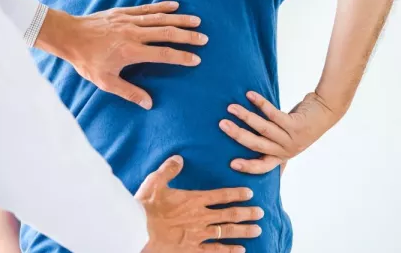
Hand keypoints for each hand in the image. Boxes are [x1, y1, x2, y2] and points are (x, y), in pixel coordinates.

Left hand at [35, 2, 207, 108]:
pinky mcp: (123, 12)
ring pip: (160, 18)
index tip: (196, 59)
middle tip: (204, 39)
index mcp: (131, 51)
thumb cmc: (86, 60)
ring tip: (197, 21)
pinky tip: (175, 6)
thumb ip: (128, 92)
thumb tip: (149, 104)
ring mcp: (129, 21)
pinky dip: (162, 7)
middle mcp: (134, 34)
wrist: (69, 35)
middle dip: (187, 36)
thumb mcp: (105, 81)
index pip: (163, 54)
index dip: (181, 57)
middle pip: (167, 33)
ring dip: (180, 20)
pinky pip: (147, 9)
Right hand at [137, 156, 263, 252]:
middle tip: (261, 213)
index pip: (221, 195)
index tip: (250, 193)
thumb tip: (179, 158)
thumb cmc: (146, 206)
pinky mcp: (192, 249)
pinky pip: (215, 251)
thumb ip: (169, 169)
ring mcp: (199, 234)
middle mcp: (201, 217)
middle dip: (247, 213)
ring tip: (258, 230)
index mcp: (194, 199)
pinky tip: (240, 251)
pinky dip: (228, 251)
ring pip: (227, 232)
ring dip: (243, 231)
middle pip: (230, 214)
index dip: (237, 193)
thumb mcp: (155, 182)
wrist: (139, 229)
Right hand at [219, 92, 339, 173]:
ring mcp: (291, 137)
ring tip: (231, 108)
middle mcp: (286, 149)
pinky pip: (273, 114)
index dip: (248, 167)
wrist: (326, 112)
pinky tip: (250, 95)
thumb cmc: (302, 124)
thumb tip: (251, 146)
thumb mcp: (289, 140)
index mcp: (282, 155)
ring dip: (245, 117)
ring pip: (263, 128)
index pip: (263, 166)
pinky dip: (260, 104)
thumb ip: (274, 144)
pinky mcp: (295, 124)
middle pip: (257, 144)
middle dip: (237, 135)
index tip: (231, 164)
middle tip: (221, 125)